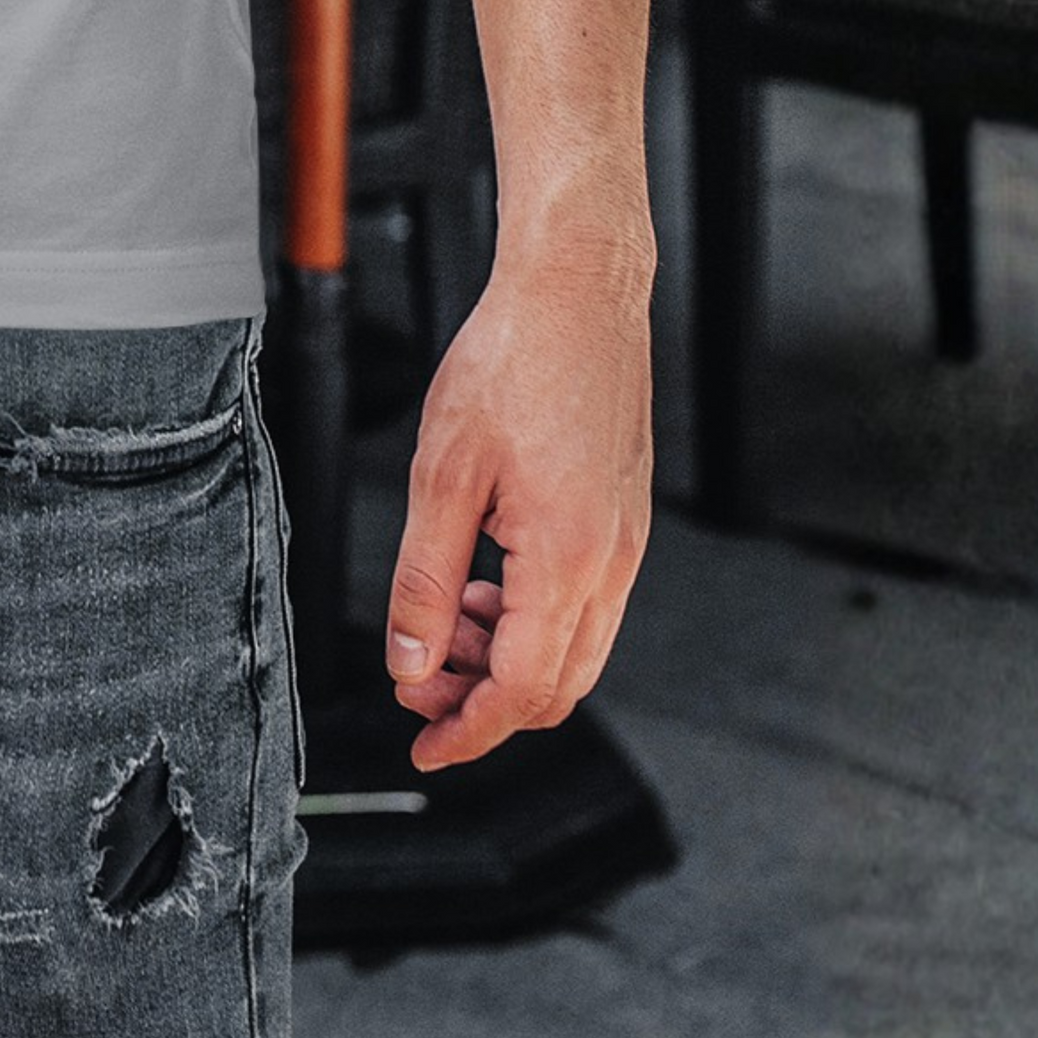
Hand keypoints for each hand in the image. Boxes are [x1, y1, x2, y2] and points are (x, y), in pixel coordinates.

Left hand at [381, 234, 652, 769]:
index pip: (524, 691)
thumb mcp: (442, 475)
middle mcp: (612, 564)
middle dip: (486, 704)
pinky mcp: (623, 521)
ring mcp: (626, 544)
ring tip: (444, 630)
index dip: (469, 732)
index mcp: (568, 558)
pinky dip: (532, 619)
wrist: (576, 291)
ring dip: (507, 661)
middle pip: (558, 687)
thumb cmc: (512, 360)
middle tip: (419, 689)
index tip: (424, 746)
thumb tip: (411, 666)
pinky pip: (585, 606)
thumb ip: (425, 582)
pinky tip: (485, 587)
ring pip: (574, 650)